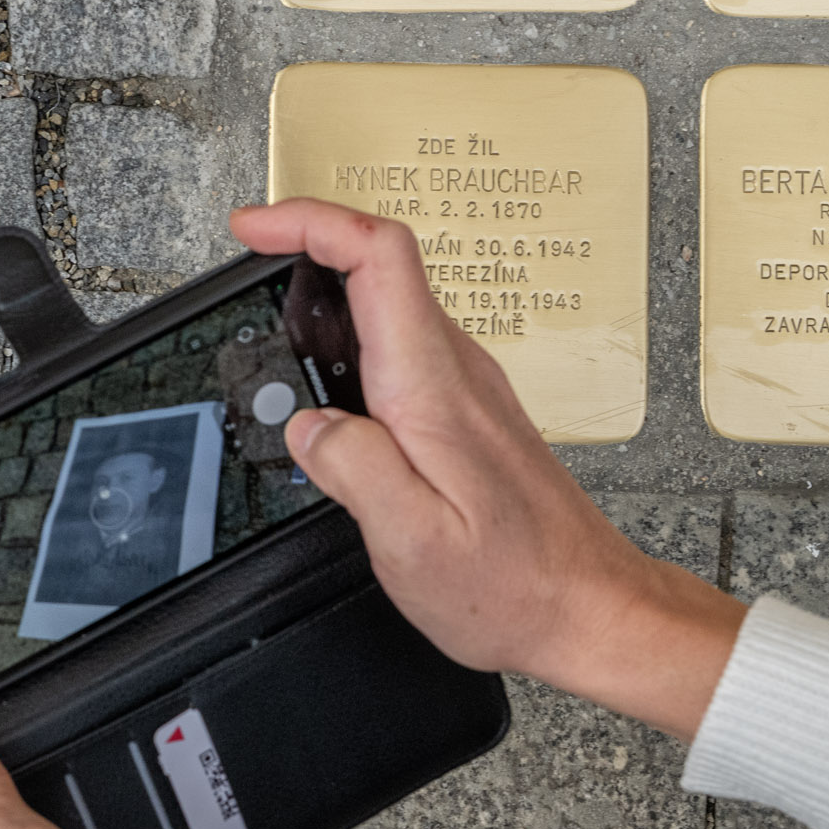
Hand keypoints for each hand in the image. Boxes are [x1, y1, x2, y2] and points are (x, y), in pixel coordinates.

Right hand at [231, 198, 745, 740]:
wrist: (587, 608)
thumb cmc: (515, 584)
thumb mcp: (412, 542)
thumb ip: (351, 469)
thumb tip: (306, 424)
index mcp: (432, 387)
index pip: (378, 254)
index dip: (308, 221)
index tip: (253, 228)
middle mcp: (454, 371)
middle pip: (376, 265)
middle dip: (300, 256)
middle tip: (241, 286)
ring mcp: (463, 387)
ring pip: (384, 308)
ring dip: (321, 307)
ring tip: (270, 349)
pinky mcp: (463, 412)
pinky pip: (398, 350)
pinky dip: (346, 351)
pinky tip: (324, 397)